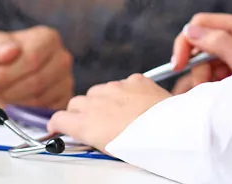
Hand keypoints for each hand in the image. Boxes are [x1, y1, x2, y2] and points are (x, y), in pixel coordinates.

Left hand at [0, 26, 73, 108]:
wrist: (4, 71)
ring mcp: (66, 80)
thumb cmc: (0, 56)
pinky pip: (45, 111)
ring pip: (40, 98)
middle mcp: (62, 58)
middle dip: (10, 90)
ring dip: (15, 102)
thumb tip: (10, 51)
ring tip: (0, 96)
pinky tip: (13, 103)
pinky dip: (25, 112)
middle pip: (38, 80)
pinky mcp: (63, 100)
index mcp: (47, 38)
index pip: (32, 58)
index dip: (8, 75)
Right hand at [47, 75, 170, 152]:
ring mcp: (115, 88)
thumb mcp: (111, 151)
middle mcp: (96, 102)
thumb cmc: (145, 147)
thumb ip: (93, 139)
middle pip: (76, 102)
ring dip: (102, 101)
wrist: (174, 131)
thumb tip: (88, 138)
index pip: (58, 119)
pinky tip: (136, 104)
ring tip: (119, 115)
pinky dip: (125, 92)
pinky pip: (122, 83)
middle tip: (93, 124)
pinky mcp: (133, 80)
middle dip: (80, 112)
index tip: (59, 128)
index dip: (57, 124)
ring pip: (98, 91)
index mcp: (87, 123)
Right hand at [170, 13, 231, 91]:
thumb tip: (190, 30)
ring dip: (202, 78)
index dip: (187, 41)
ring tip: (214, 93)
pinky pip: (210, 71)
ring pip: (203, 60)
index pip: (203, 23)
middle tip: (198, 87)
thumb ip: (219, 43)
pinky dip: (208, 83)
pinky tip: (214, 93)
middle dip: (197, 65)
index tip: (178, 64)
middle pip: (201, 42)